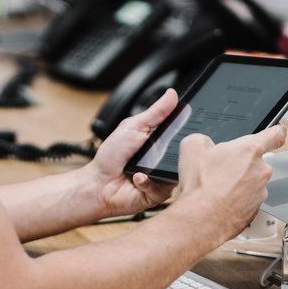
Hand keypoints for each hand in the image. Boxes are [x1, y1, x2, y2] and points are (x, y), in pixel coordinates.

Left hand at [83, 89, 179, 218]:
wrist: (98, 183)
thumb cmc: (112, 156)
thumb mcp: (134, 126)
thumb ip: (155, 112)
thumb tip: (172, 94)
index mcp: (161, 143)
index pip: (182, 135)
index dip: (187, 131)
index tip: (189, 125)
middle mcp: (165, 161)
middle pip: (184, 155)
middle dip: (173, 152)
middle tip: (160, 149)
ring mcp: (163, 178)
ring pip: (176, 173)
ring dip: (158, 168)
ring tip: (143, 166)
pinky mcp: (158, 194)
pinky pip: (163, 189)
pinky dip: (148, 182)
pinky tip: (137, 178)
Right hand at [173, 125, 286, 245]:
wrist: (202, 219)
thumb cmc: (201, 185)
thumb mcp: (191, 147)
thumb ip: (203, 139)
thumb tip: (204, 144)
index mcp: (250, 150)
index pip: (276, 134)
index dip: (277, 131)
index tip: (276, 131)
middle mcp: (261, 170)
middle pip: (257, 161)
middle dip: (241, 163)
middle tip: (220, 168)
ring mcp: (260, 192)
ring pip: (251, 182)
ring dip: (238, 183)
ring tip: (216, 188)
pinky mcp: (255, 211)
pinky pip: (247, 201)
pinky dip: (235, 200)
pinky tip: (219, 201)